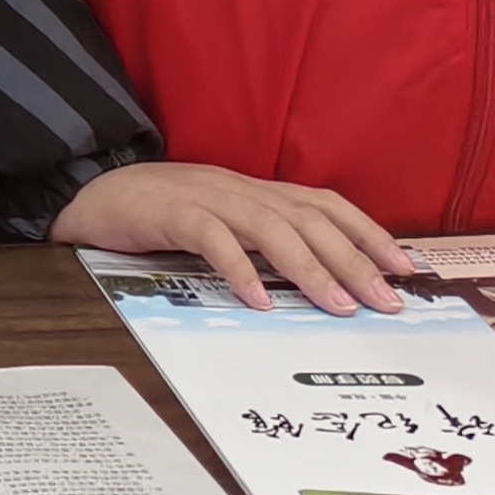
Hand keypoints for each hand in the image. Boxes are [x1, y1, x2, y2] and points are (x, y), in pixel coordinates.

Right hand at [49, 161, 414, 315]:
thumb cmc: (159, 216)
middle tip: (384, 302)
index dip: (367, 232)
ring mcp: (205, 197)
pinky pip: (211, 238)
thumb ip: (260, 244)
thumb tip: (318, 283)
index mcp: (255, 191)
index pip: (324, 205)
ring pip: (269, 227)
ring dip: (309, 267)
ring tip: (337, 305)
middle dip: (353, 259)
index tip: (403, 268)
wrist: (91, 193)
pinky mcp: (170, 212)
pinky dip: (238, 268)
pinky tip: (257, 301)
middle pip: (308, 218)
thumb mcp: (220, 225)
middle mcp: (239, 189)